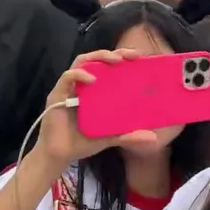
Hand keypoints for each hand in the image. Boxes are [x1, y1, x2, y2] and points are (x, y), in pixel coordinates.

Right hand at [35, 49, 159, 163]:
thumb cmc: (83, 142)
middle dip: (113, 53)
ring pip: (82, 61)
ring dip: (98, 57)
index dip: (122, 58)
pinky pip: (67, 77)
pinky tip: (92, 79)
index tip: (138, 57)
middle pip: (96, 59)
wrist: (60, 156)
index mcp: (96, 91)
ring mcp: (70, 88)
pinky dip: (80, 74)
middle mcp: (83, 85)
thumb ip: (129, 135)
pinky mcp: (57, 94)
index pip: (108, 67)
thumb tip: (152, 138)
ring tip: (114, 60)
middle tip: (129, 56)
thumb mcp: (110, 137)